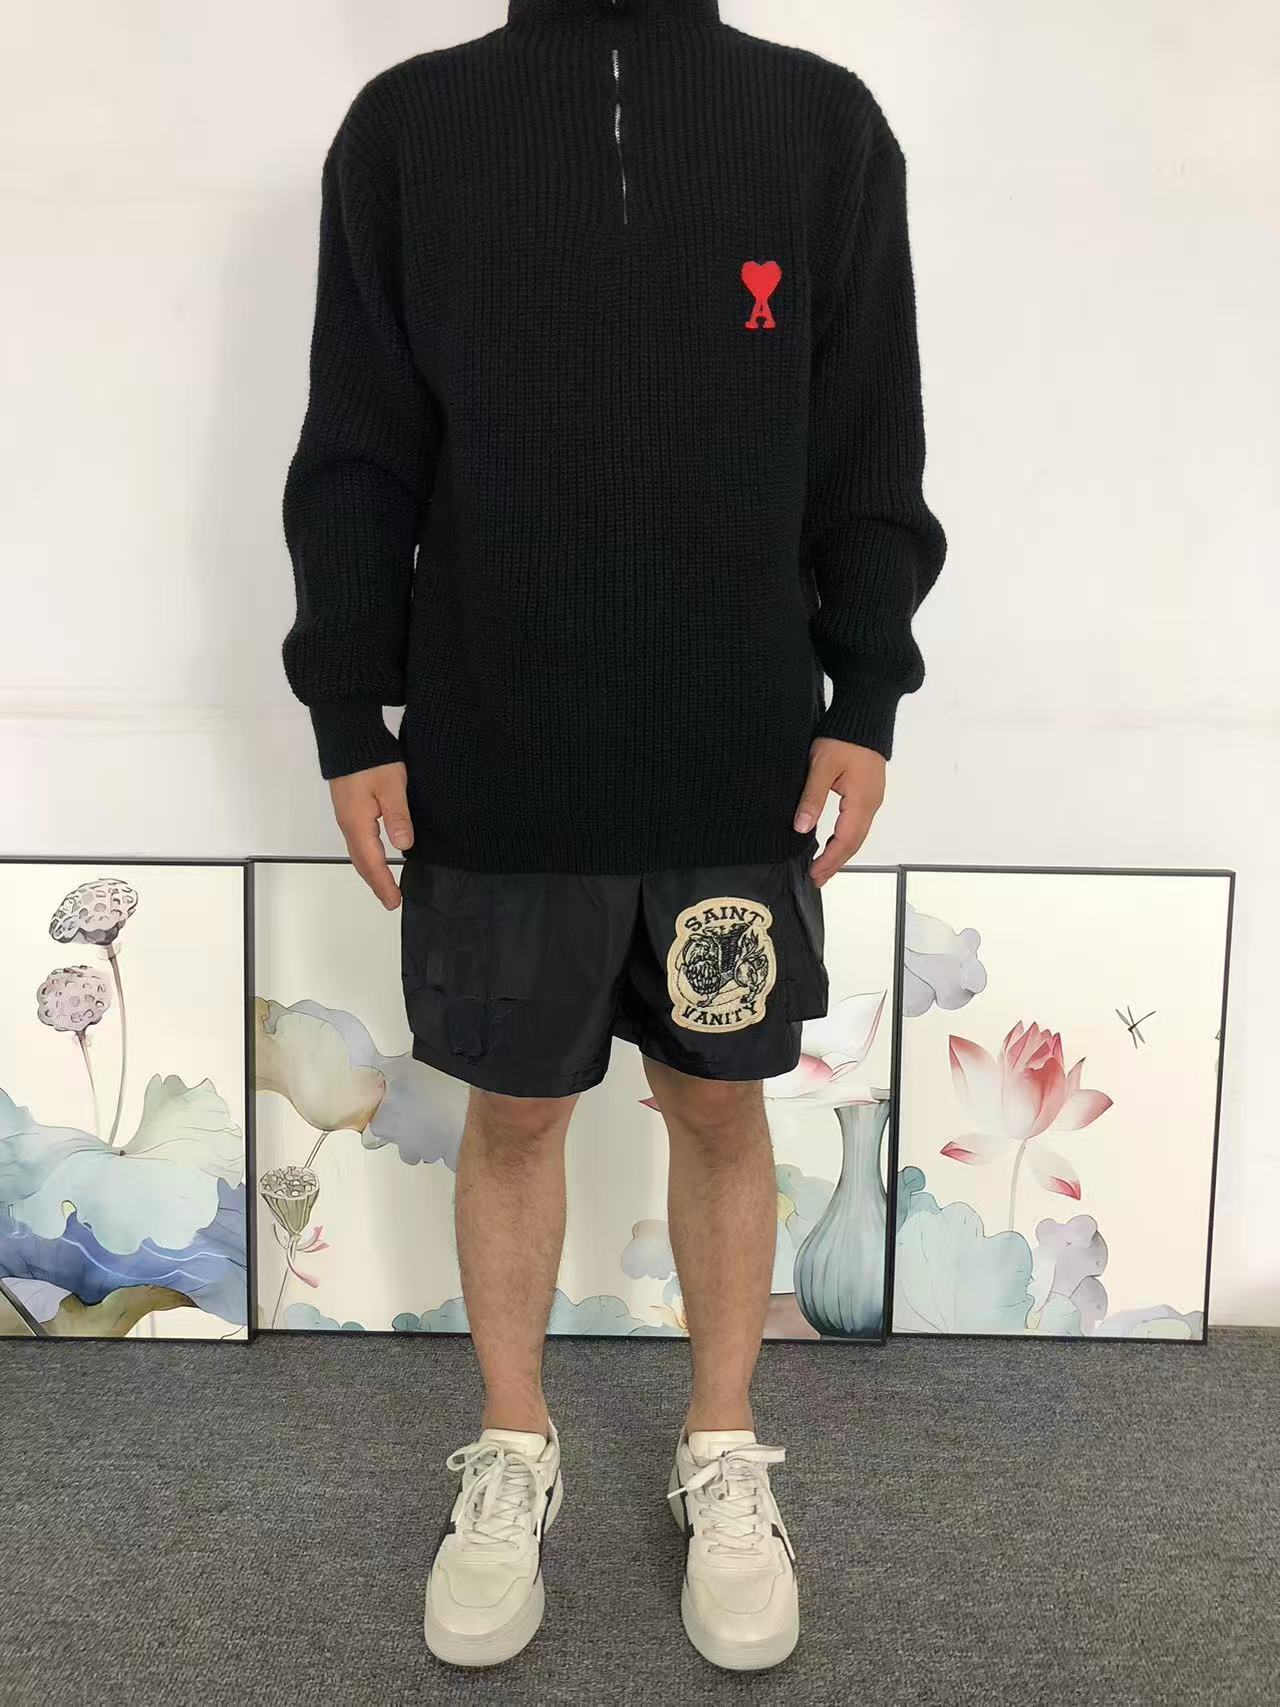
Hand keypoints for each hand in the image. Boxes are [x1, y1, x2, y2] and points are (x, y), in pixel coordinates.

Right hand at [330, 762, 413, 909]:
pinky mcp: (349, 809)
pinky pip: (357, 842)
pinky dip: (367, 857)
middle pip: (361, 862)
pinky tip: (377, 857)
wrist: (348, 737)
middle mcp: (348, 824)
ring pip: (358, 853)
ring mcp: (346, 817)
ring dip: (371, 872)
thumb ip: (397, 815)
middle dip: (376, 883)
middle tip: (391, 901)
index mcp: (357, 822)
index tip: (395, 902)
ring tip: (385, 886)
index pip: (372, 862)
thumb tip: (403, 845)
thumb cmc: (371, 759)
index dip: (384, 883)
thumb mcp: (391, 785)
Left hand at [793, 738, 885, 885]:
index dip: (829, 860)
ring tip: (823, 868)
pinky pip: (858, 824)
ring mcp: (872, 800)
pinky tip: (832, 844)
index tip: (814, 874)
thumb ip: (813, 798)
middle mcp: (871, 805)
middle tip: (817, 879)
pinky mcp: (868, 794)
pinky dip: (845, 839)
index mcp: (861, 801)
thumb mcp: (821, 766)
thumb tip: (801, 828)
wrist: (864, 717)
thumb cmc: (843, 738)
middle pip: (854, 843)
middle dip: (835, 863)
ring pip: (857, 835)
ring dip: (840, 853)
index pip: (845, 840)